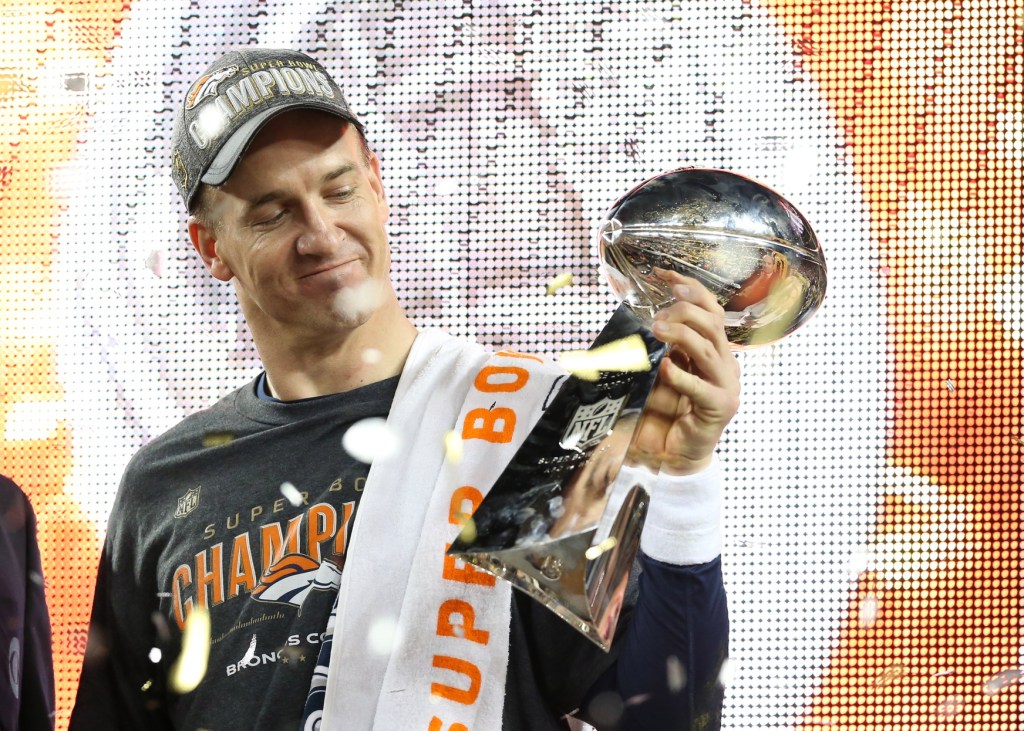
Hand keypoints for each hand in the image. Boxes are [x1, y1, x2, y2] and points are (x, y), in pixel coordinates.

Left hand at [629, 268, 740, 474]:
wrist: (676, 455)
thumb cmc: (668, 413)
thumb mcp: (660, 371)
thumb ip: (657, 348)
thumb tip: (634, 322)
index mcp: (714, 350)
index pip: (709, 308)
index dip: (689, 287)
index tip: (662, 273)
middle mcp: (724, 363)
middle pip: (713, 323)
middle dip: (686, 309)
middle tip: (659, 313)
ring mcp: (725, 384)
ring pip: (709, 349)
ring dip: (682, 335)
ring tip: (657, 330)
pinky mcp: (719, 407)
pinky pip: (701, 387)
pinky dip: (682, 376)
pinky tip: (665, 368)